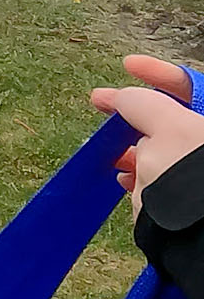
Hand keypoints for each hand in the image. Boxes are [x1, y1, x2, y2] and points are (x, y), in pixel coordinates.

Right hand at [91, 55, 203, 211]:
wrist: (192, 233)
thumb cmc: (188, 173)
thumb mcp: (162, 124)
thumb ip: (139, 102)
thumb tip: (121, 99)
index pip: (188, 85)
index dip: (158, 72)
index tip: (128, 64)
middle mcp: (201, 145)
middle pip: (171, 117)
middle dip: (136, 113)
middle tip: (104, 104)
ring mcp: (194, 172)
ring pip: (159, 147)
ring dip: (132, 147)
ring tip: (112, 153)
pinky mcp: (183, 197)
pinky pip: (157, 175)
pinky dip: (138, 173)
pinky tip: (124, 178)